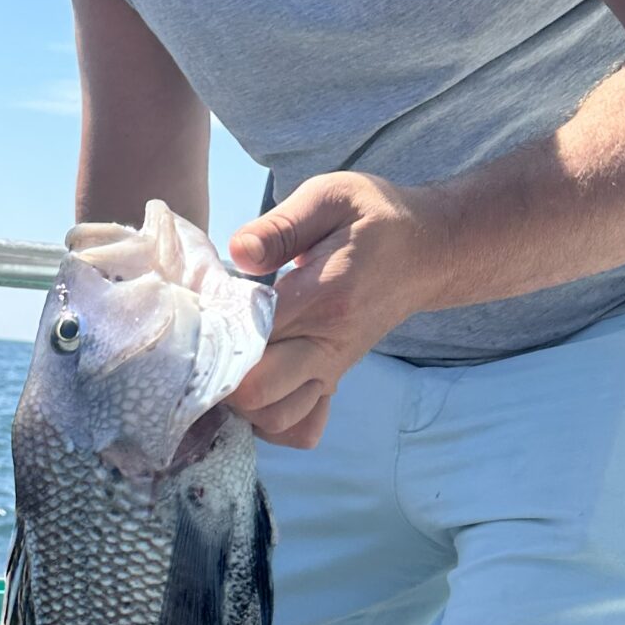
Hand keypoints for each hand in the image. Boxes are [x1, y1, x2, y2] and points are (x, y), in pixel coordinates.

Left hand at [226, 172, 445, 446]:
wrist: (429, 252)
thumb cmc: (375, 218)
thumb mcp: (332, 197)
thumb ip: (282, 225)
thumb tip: (239, 252)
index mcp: (324, 295)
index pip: (252, 335)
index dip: (214, 329)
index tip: (194, 310)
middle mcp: (327, 343)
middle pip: (258, 391)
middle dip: (218, 374)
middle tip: (200, 340)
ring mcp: (331, 368)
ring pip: (275, 419)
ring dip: (241, 402)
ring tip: (222, 363)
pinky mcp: (332, 381)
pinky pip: (301, 427)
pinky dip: (272, 422)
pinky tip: (253, 390)